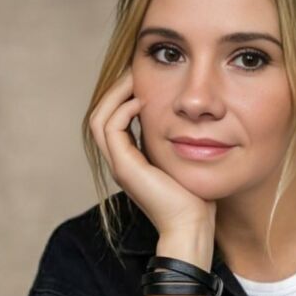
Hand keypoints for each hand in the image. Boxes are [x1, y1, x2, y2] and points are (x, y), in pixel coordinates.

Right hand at [89, 68, 216, 237]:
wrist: (192, 226)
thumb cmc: (196, 198)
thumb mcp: (186, 160)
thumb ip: (180, 141)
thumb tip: (193, 118)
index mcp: (132, 160)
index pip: (114, 119)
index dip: (123, 95)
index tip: (144, 77)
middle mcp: (120, 162)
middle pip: (100, 114)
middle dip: (116, 89)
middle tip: (135, 69)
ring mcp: (120, 165)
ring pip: (99, 118)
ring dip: (115, 94)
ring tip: (135, 78)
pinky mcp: (125, 168)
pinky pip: (111, 129)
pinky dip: (123, 110)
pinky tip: (142, 102)